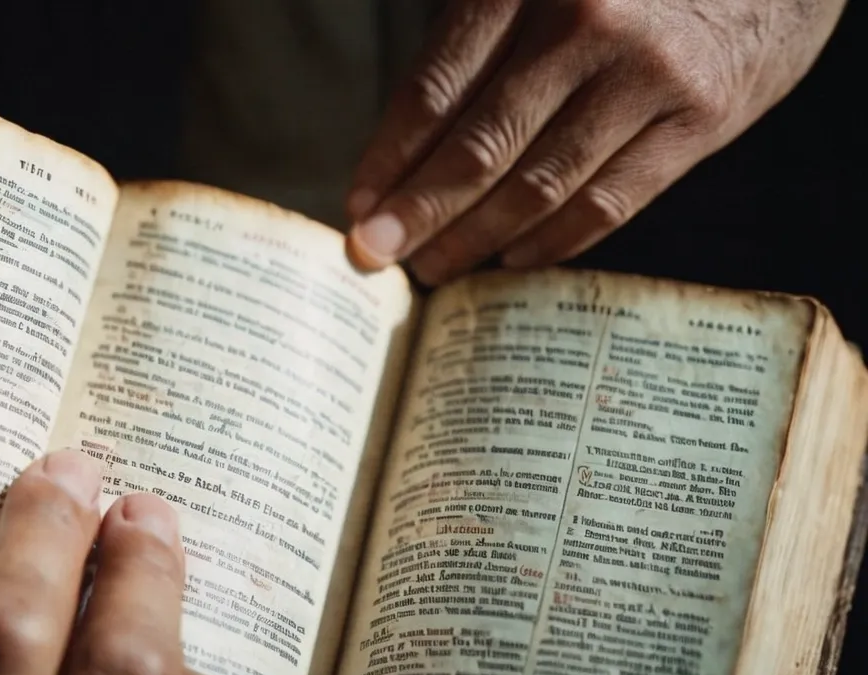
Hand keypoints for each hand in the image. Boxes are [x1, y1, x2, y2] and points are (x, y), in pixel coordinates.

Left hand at [345, 0, 845, 283]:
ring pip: (538, 184)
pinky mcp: (700, 120)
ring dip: (475, 238)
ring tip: (433, 267)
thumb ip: (477, 43)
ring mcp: (647, 75)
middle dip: (418, 212)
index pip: (435, 88)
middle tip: (376, 256)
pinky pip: (608, 203)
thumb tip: (403, 150)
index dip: (388, 158)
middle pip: (480, 146)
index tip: (358, 207)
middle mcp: (585, 22)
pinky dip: (551, 242)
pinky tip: (510, 260)